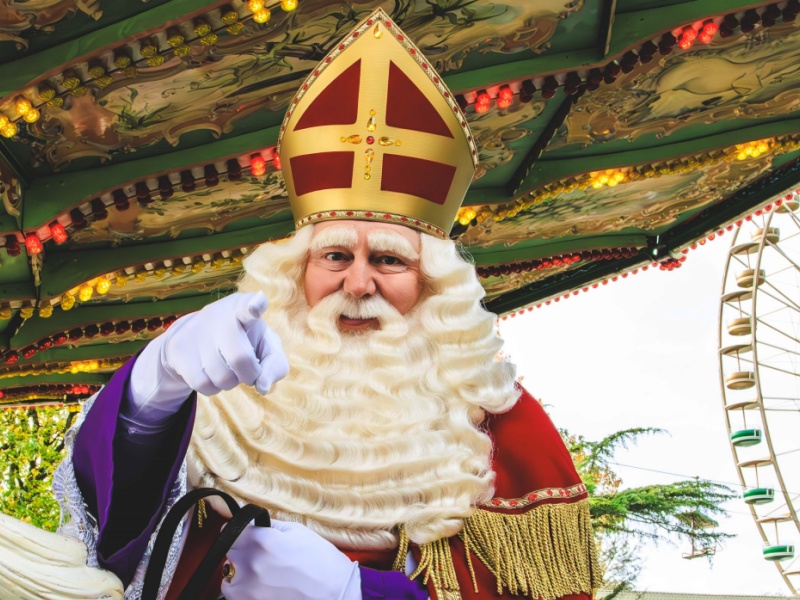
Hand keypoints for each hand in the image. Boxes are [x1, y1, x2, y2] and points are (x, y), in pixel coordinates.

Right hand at [128, 292, 288, 409]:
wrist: (194, 338)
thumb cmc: (243, 342)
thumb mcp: (265, 348)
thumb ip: (275, 365)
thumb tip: (262, 387)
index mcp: (243, 309)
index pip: (249, 305)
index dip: (255, 306)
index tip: (256, 306)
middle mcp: (219, 315)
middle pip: (240, 358)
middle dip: (249, 374)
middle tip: (248, 372)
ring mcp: (196, 331)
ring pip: (222, 376)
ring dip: (230, 383)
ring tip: (227, 369)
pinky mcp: (177, 348)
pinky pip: (202, 384)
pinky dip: (212, 388)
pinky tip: (211, 374)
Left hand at [222, 520, 359, 599]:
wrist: (335, 594)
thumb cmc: (321, 561)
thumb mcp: (299, 532)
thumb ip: (271, 526)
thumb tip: (253, 522)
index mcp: (263, 541)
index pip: (230, 530)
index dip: (239, 531)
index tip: (244, 534)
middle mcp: (250, 564)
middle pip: (229, 552)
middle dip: (241, 550)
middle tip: (260, 554)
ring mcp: (247, 589)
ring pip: (228, 575)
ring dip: (238, 572)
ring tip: (261, 574)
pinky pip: (233, 594)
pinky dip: (241, 591)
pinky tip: (260, 588)